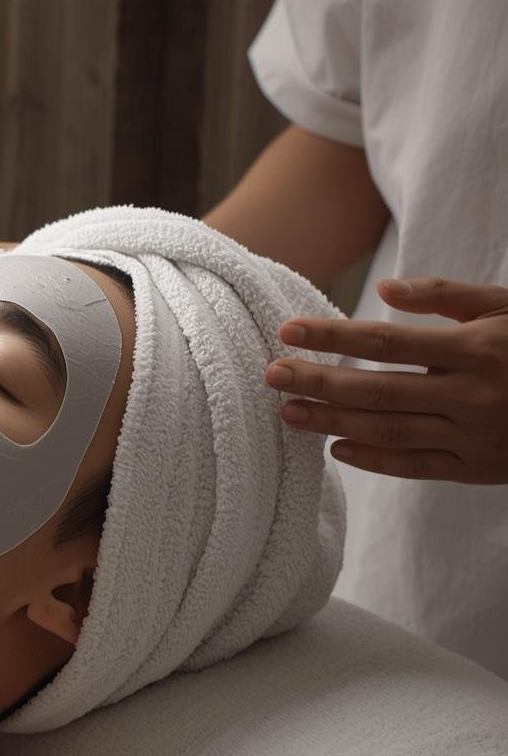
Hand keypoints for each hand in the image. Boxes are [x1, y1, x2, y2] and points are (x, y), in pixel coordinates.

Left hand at [264, 277, 507, 482]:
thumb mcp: (507, 306)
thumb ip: (446, 295)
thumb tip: (383, 287)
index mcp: (477, 348)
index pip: (385, 342)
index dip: (331, 337)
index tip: (287, 331)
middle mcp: (472, 395)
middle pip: (376, 391)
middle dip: (317, 383)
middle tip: (271, 375)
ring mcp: (475, 436)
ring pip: (387, 432)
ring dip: (331, 423)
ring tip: (288, 413)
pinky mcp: (478, 468)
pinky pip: (415, 467)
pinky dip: (373, 460)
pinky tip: (335, 448)